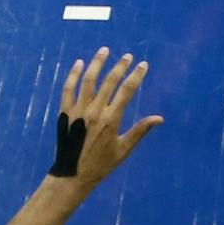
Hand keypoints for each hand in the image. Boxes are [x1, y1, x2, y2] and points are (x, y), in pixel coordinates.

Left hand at [50, 48, 161, 190]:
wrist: (71, 174)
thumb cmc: (101, 164)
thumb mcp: (124, 149)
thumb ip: (140, 130)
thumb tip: (159, 118)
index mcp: (111, 119)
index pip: (127, 90)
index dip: (136, 75)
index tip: (143, 64)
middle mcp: (95, 111)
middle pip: (109, 81)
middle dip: (120, 66)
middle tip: (127, 56)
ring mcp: (78, 110)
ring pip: (88, 80)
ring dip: (97, 63)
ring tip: (104, 50)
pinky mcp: (64, 112)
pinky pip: (68, 88)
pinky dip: (73, 74)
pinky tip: (79, 63)